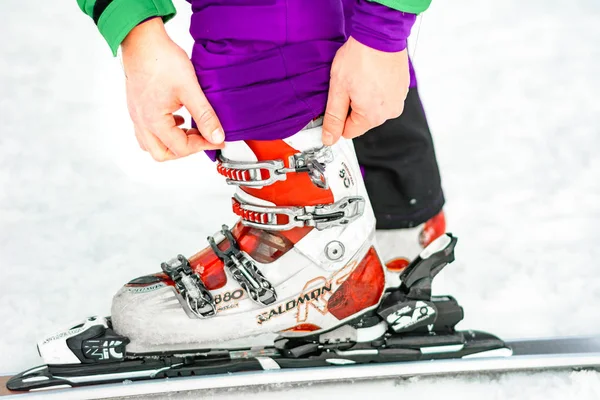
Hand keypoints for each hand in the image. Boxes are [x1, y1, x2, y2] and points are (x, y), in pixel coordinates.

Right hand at [121, 18, 223, 160]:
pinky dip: (164, 132)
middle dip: (185, 150)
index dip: (203, 146)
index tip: (218, 139)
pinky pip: (147, 131)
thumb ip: (204, 115)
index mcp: (153, 121)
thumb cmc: (161, 60)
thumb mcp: (190, 89)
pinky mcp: (137, 107)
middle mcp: (141, 122)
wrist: (142, 40)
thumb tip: (217, 136)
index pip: (180, 149)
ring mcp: (137, 115)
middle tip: (203, 138)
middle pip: (162, 154)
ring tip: (190, 129)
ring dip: (172, 143)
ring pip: (152, 145)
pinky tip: (177, 119)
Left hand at [322, 36, 409, 145]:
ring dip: (365, 96)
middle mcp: (390, 112)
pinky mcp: (403, 88)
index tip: (337, 100)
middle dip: (352, 105)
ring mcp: (399, 99)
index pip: (348, 132)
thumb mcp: (338, 89)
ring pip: (373, 107)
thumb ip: (333, 117)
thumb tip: (329, 138)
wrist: (379, 34)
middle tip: (349, 84)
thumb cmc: (360, 57)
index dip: (339, 117)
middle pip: (362, 120)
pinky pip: (384, 96)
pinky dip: (376, 88)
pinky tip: (371, 74)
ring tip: (361, 77)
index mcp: (373, 116)